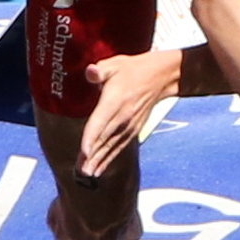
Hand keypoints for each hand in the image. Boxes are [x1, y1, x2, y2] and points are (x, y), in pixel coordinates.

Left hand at [78, 50, 182, 178]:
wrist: (160, 78)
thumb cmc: (132, 69)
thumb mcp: (115, 64)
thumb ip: (100, 70)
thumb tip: (91, 72)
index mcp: (115, 102)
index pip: (100, 122)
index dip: (91, 137)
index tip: (84, 151)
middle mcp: (122, 118)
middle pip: (103, 140)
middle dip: (91, 156)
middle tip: (79, 171)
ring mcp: (128, 126)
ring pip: (110, 147)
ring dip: (98, 161)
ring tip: (86, 174)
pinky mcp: (132, 130)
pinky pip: (117, 147)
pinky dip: (108, 159)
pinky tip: (98, 170)